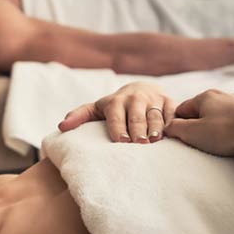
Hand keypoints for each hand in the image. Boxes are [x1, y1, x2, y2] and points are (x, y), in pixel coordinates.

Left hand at [58, 82, 176, 142]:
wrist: (141, 90)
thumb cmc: (114, 107)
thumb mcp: (96, 109)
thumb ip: (78, 116)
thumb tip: (61, 127)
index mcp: (115, 101)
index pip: (116, 115)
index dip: (118, 127)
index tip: (120, 140)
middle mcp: (135, 99)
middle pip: (136, 116)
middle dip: (137, 128)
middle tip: (139, 143)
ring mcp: (153, 99)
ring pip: (155, 115)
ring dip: (155, 127)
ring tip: (155, 140)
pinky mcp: (169, 102)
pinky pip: (172, 112)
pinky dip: (172, 122)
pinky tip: (171, 134)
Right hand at [163, 89, 233, 155]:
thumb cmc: (226, 132)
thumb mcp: (192, 132)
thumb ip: (175, 128)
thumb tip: (168, 127)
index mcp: (205, 97)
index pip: (182, 109)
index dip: (177, 124)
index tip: (180, 138)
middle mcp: (223, 96)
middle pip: (201, 113)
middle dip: (197, 127)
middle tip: (199, 143)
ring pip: (219, 117)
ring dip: (215, 130)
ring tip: (219, 145)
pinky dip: (232, 131)